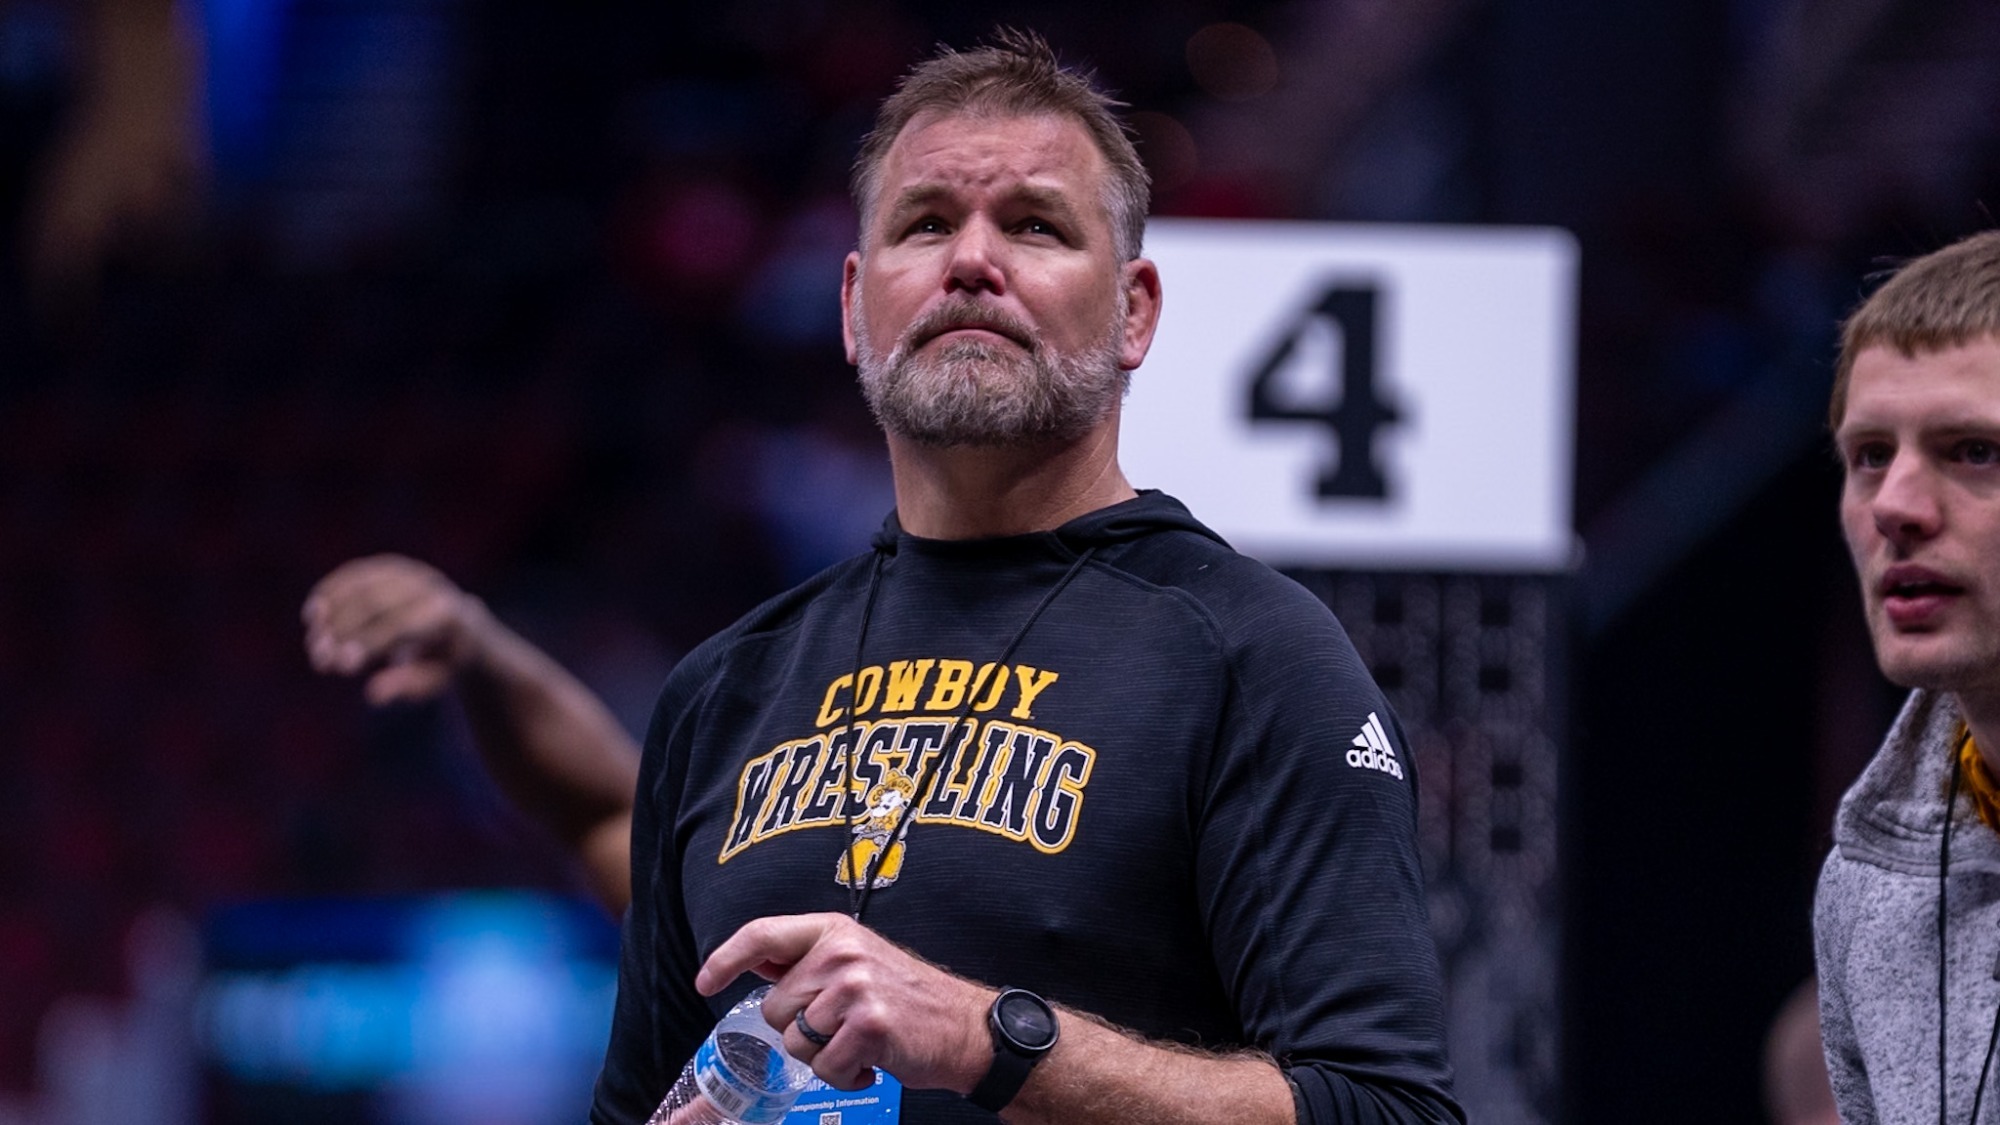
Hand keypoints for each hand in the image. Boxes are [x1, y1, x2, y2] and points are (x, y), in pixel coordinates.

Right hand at [301, 554, 495, 703]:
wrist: (462, 626)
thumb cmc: (444, 661)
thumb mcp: (435, 679)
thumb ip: (407, 685)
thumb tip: (374, 695)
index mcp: (445, 614)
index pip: (401, 625)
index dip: (368, 643)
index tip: (339, 666)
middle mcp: (428, 586)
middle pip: (376, 603)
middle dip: (343, 630)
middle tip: (318, 660)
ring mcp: (409, 572)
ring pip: (362, 585)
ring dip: (331, 611)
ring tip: (311, 640)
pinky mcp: (390, 567)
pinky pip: (356, 574)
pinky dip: (331, 591)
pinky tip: (312, 614)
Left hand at [697, 913, 991, 1094]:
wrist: (963, 1026)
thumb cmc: (906, 997)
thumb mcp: (856, 959)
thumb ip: (806, 959)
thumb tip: (751, 960)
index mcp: (833, 931)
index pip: (762, 934)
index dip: (726, 959)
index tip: (706, 982)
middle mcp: (841, 952)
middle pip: (775, 1008)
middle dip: (800, 1030)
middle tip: (841, 1027)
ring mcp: (856, 987)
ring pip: (796, 1043)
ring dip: (824, 1057)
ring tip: (859, 1042)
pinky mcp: (869, 1025)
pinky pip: (825, 1067)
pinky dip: (845, 1076)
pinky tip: (872, 1060)